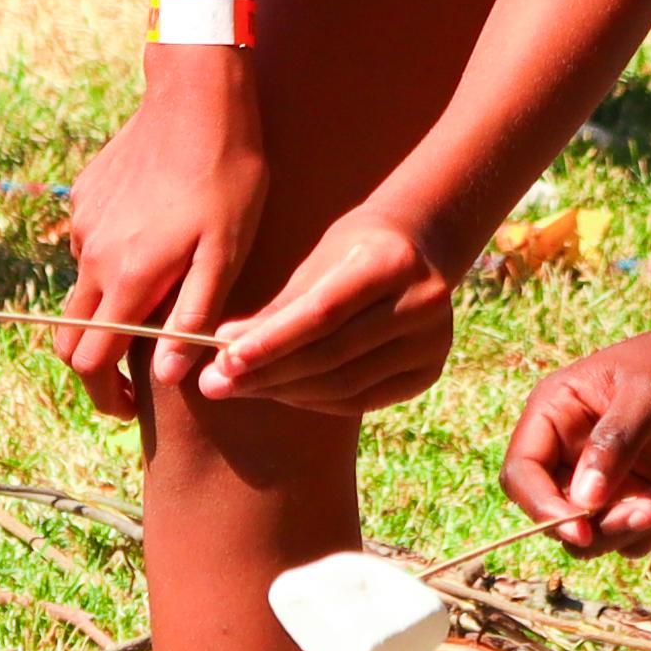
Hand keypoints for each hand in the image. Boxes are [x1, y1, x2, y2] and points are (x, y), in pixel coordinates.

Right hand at [61, 75, 267, 427]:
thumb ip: (193, 318)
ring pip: (83, 288)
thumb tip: (166, 376)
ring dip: (109, 308)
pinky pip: (90, 246)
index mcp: (127, 279)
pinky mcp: (84, 197)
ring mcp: (83, 225)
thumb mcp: (225, 253)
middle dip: (95, 367)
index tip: (132, 408)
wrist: (198, 98)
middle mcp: (91, 256)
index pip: (90, 361)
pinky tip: (155, 243)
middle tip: (134, 378)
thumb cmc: (227, 177)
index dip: (106, 395)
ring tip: (161, 299)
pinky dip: (112, 263)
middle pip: (70, 336)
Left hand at [200, 205, 461, 420]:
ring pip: (346, 384)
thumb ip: (276, 308)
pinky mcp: (431, 371)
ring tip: (241, 387)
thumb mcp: (316, 263)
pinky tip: (283, 393)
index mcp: (391, 262)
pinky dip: (317, 401)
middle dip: (269, 373)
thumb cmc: (354, 249)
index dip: (271, 341)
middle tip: (216, 383)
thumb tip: (221, 348)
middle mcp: (422, 302)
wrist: (420, 248)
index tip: (222, 359)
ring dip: (286, 391)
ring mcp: (434, 341)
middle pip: (333, 354)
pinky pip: (363, 399)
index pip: (322, 313)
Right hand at [499, 308, 650, 557]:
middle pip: (555, 515)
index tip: (582, 527)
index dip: (541, 507)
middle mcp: (573, 449)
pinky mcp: (639, 494)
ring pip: (592, 535)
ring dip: (631, 527)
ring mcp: (606, 476)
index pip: (521, 473)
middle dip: (600, 525)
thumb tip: (583, 501)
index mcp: (557, 412)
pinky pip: (629, 538)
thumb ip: (614, 444)